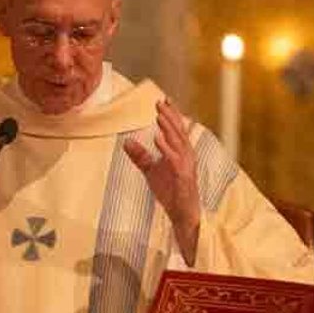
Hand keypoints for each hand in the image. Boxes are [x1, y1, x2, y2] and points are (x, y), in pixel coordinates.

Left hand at [125, 97, 201, 263]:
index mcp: (181, 152)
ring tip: (159, 115)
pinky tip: (158, 138)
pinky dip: (167, 148)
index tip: (163, 100)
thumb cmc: (170, 191)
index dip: (171, 115)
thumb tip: (126, 142)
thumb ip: (140, 156)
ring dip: (169, 128)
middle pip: (179, 131)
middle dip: (170, 116)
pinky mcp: (183, 176)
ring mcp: (186, 165)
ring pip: (178, 142)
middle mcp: (187, 155)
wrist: (182, 212)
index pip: (176, 130)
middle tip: (159, 102)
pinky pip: (174, 159)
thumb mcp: (151, 171)